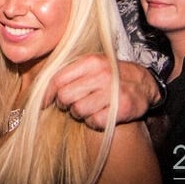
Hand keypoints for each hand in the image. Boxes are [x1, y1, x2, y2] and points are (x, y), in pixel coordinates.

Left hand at [44, 57, 159, 128]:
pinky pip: (94, 121)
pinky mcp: (122, 108)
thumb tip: (40, 89)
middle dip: (64, 104)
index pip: (58, 79)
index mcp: (90, 62)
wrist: (144, 83)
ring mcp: (112, 91)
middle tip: (72, 104)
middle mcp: (101, 74)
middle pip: (65, 96)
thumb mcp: (91, 66)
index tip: (43, 103)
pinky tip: (101, 114)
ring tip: (89, 108)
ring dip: (80, 113)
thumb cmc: (110, 75)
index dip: (47, 94)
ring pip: (78, 110)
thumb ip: (69, 73)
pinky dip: (94, 122)